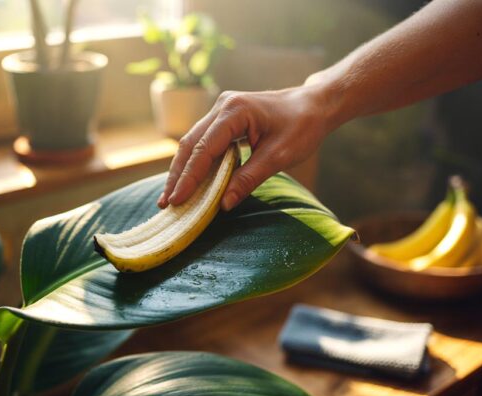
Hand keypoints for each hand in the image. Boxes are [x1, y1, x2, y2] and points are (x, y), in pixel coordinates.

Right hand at [157, 85, 337, 210]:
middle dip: (177, 176)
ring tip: (171, 197)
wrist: (315, 104)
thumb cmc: (303, 126)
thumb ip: (250, 179)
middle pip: (190, 145)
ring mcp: (221, 110)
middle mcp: (222, 106)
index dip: (189, 177)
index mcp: (234, 111)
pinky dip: (195, 163)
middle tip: (165, 204)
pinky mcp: (224, 118)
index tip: (177, 200)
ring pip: (193, 143)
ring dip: (182, 171)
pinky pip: (204, 142)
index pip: (204, 149)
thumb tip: (224, 204)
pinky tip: (189, 182)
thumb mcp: (280, 156)